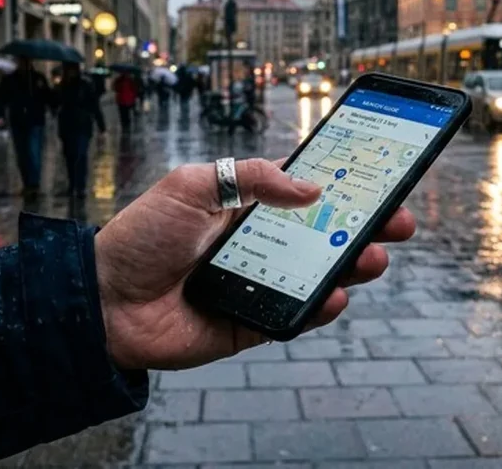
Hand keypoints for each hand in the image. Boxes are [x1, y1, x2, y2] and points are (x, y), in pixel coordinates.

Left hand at [94, 158, 414, 370]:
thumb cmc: (140, 237)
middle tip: (398, 220)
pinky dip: (321, 307)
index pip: (307, 194)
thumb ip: (251, 177)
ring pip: (320, 276)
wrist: (103, 301)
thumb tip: (310, 188)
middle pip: (325, 235)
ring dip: (354, 265)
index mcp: (247, 208)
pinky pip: (297, 317)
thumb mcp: (190, 186)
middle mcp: (260, 245)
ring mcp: (260, 285)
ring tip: (374, 255)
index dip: (345, 188)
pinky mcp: (254, 323)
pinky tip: (336, 294)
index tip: (381, 178)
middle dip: (366, 227)